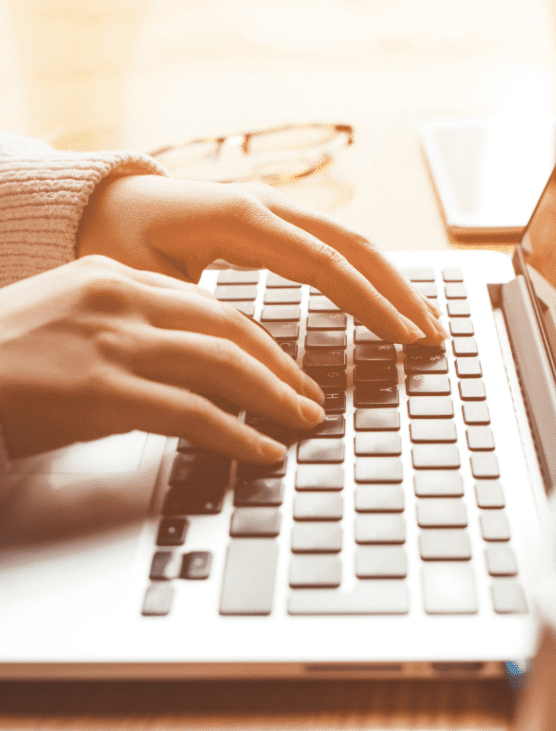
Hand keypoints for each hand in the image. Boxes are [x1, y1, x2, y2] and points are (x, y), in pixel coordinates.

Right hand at [0, 256, 325, 461]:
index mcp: (111, 279)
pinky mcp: (101, 390)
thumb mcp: (69, 325)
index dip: (260, 342)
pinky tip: (264, 451)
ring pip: (222, 364)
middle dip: (281, 367)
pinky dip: (239, 434)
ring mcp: (110, 343)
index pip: (210, 307)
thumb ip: (130, 334)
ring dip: (275, 397)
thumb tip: (192, 370)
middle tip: (311, 397)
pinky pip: (194, 412)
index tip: (287, 367)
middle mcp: (117, 300)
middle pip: (230, 329)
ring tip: (303, 422)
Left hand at [77, 175, 447, 345]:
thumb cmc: (116, 247)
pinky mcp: (279, 222)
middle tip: (436, 337)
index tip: (405, 338)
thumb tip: (262, 369)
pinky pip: (338, 246)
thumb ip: (206, 319)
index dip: (372, 304)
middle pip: (357, 247)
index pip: (327, 265)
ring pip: (355, 243)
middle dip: (402, 294)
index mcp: (240, 218)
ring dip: (396, 284)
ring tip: (428, 324)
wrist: (96, 207)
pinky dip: (372, 277)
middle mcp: (267, 206)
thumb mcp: (149, 287)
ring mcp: (277, 210)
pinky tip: (391, 304)